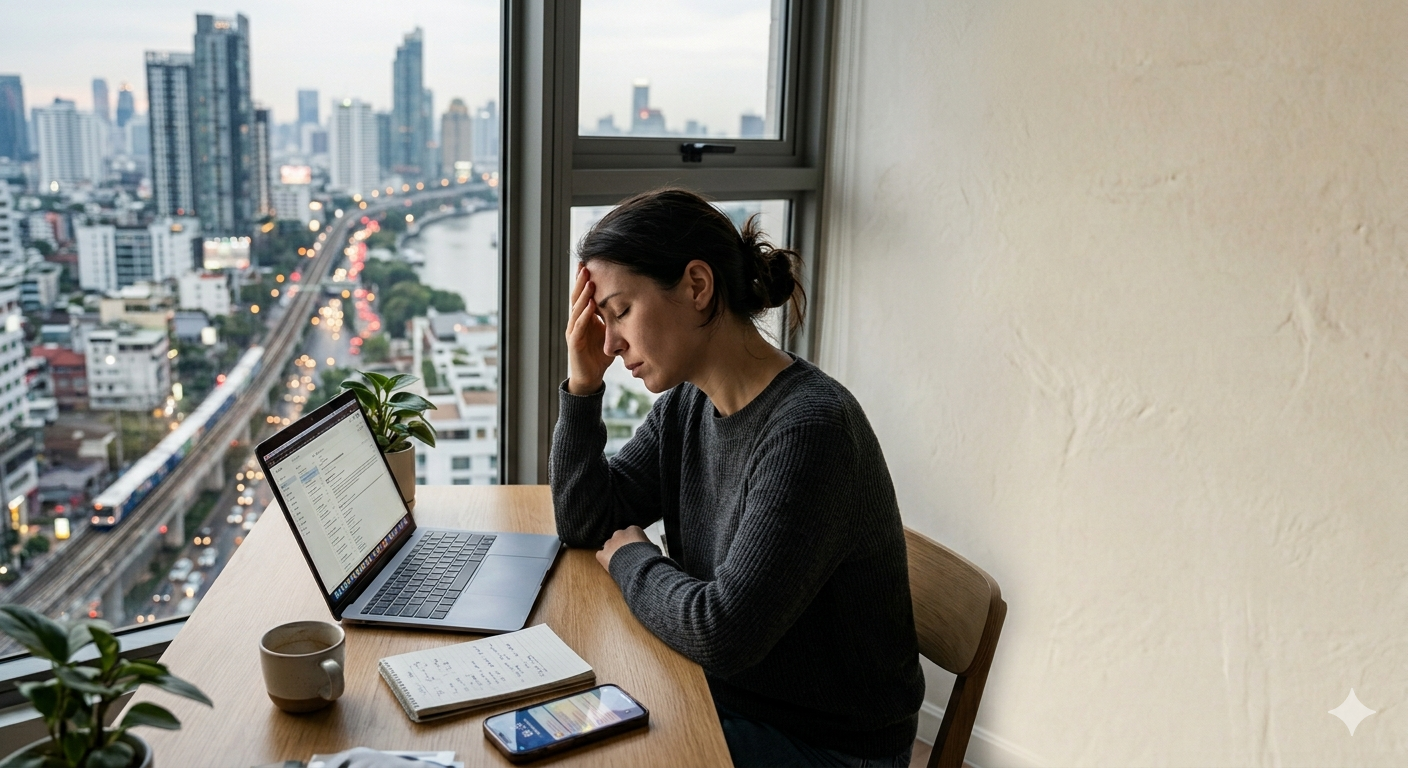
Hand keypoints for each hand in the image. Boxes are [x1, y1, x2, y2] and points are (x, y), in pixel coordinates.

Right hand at [566, 264, 613, 394]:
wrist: (590, 377)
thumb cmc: (599, 355)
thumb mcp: (610, 333)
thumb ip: (614, 320)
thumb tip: (631, 305)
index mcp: (584, 317)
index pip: (583, 295)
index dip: (584, 280)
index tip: (589, 264)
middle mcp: (576, 321)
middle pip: (577, 297)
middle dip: (580, 281)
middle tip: (585, 265)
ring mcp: (573, 331)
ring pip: (576, 309)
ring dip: (582, 295)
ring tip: (588, 281)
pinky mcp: (574, 343)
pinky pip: (578, 327)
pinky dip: (584, 315)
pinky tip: (590, 306)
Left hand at [596, 526, 649, 571]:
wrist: (638, 568)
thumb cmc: (647, 557)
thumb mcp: (653, 548)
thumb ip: (647, 545)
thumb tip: (649, 548)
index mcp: (633, 529)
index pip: (632, 533)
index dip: (634, 542)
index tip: (637, 549)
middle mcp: (619, 533)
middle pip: (619, 538)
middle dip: (622, 545)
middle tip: (628, 555)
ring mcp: (609, 543)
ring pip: (609, 545)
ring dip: (613, 552)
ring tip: (619, 562)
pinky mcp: (602, 554)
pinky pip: (601, 554)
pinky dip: (604, 558)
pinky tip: (610, 564)